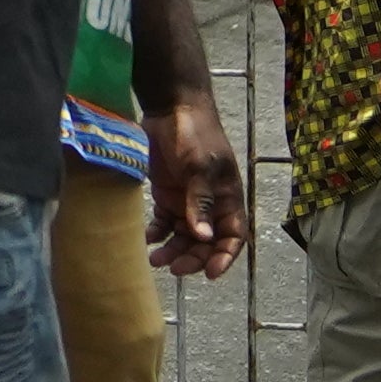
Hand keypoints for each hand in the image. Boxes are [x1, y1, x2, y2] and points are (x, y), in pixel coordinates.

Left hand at [147, 84, 246, 277]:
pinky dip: (157, 233)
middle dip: (193, 257)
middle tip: (174, 268)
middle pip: (206, 241)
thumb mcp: (200, 166)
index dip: (225, 256)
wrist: (169, 107)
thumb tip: (204, 237)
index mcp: (228, 198)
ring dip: (173, 250)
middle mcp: (210, 204)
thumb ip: (201, 201)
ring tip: (155, 259)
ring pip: (184, 235)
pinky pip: (164, 222)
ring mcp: (187, 200)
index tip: (210, 274)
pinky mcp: (167, 194)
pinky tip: (146, 239)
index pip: (234, 235)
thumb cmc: (194, 133)